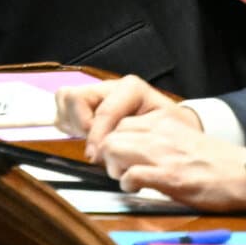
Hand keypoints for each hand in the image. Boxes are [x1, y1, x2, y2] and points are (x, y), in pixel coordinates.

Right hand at [56, 75, 187, 150]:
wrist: (181, 131)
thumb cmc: (177, 132)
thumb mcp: (170, 130)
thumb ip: (146, 134)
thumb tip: (117, 148)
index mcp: (131, 89)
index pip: (101, 109)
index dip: (96, 134)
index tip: (97, 156)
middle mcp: (110, 87)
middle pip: (73, 96)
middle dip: (79, 125)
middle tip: (93, 148)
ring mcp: (97, 94)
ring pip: (64, 99)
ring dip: (71, 123)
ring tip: (88, 141)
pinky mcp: (88, 105)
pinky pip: (64, 108)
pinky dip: (68, 124)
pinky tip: (83, 138)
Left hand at [96, 111, 245, 210]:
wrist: (245, 173)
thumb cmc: (214, 160)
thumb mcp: (181, 136)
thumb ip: (156, 136)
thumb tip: (130, 147)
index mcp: (161, 122)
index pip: (118, 123)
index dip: (111, 140)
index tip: (115, 154)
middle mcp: (158, 133)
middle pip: (111, 136)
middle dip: (107, 154)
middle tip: (117, 169)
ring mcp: (163, 154)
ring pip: (114, 150)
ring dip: (113, 168)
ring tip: (124, 179)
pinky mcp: (170, 178)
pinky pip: (132, 175)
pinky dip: (127, 183)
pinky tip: (135, 189)